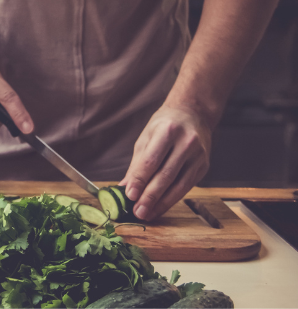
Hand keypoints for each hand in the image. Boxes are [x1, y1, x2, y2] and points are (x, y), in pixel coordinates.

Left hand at [120, 105, 212, 220]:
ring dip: (162, 203)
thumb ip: (137, 163)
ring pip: (179, 185)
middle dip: (150, 196)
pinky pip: (187, 186)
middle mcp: (186, 143)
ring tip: (147, 213)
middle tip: (138, 211)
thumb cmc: (164, 125)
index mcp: (168, 131)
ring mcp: (198, 156)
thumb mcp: (146, 137)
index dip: (140, 179)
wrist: (193, 114)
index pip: (151, 160)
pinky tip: (161, 206)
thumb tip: (125, 187)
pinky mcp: (204, 166)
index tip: (129, 195)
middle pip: (166, 175)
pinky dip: (172, 199)